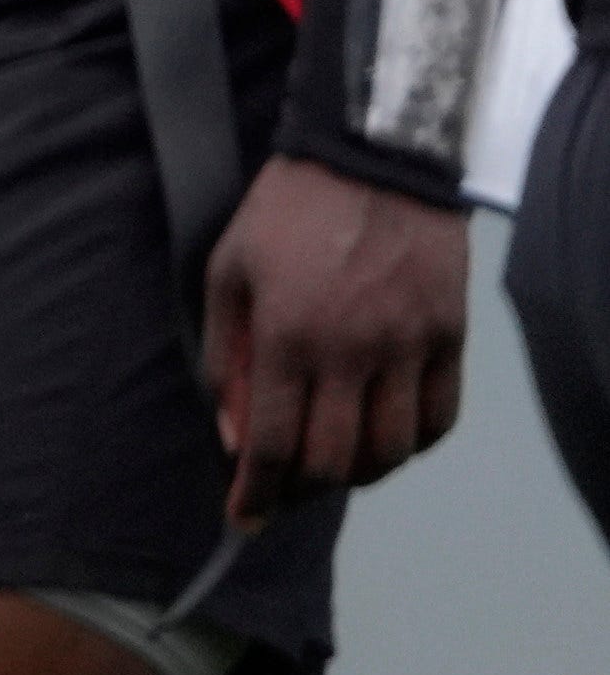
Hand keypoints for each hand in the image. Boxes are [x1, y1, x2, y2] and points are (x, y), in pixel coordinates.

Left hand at [202, 152, 470, 520]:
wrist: (370, 156)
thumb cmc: (286, 210)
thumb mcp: (228, 270)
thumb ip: (225, 354)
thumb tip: (233, 431)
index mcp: (288, 335)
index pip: (274, 443)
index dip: (256, 493)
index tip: (242, 518)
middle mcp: (352, 352)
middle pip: (334, 461)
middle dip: (300, 490)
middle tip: (283, 490)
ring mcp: (408, 348)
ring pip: (391, 452)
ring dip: (357, 473)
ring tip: (331, 463)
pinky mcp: (449, 339)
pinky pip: (438, 420)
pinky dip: (410, 445)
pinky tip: (384, 437)